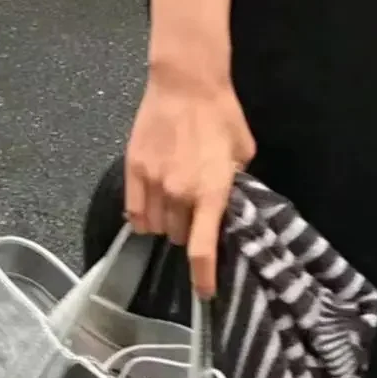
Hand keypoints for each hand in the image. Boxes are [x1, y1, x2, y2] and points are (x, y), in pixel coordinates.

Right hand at [124, 64, 254, 299]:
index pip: (202, 250)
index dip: (203, 278)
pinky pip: (135, 212)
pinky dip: (143, 216)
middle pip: (179, 237)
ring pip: (156, 227)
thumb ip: (233, 184)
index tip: (204, 293)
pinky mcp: (133, 170)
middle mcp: (179, 194)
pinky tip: (151, 206)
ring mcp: (153, 183)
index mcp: (211, 193)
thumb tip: (226, 204)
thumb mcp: (242, 154)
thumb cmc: (222, 116)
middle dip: (188, 232)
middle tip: (195, 214)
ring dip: (166, 223)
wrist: (186, 84)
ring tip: (173, 203)